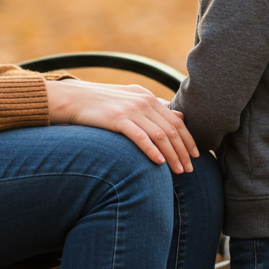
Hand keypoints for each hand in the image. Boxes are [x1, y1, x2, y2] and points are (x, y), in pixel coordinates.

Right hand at [45, 79, 198, 172]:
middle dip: (183, 152)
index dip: (188, 140)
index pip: (176, 121)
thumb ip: (155, 108)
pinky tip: (159, 163)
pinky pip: (140, 137)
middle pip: (171, 130)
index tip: (196, 155)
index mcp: (147, 97)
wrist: (72, 99)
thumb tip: (180, 117)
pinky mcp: (117, 119)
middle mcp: (143, 102)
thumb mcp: (131, 99)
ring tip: (179, 171)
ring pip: (160, 136)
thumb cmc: (101, 103)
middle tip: (190, 170)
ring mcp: (130, 110)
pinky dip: (152, 150)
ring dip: (172, 155)